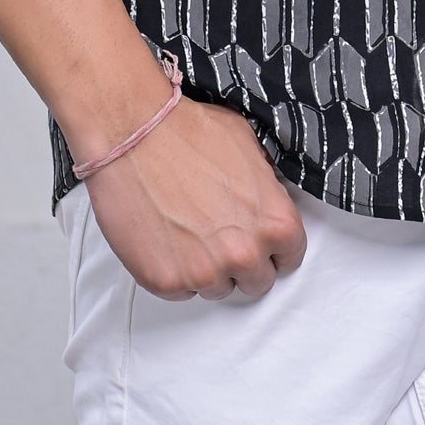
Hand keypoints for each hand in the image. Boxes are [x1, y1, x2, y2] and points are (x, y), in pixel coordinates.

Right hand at [82, 96, 307, 302]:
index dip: (274, 247)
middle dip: (241, 261)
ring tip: (186, 229)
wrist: (133, 135)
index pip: (291, 257)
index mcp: (275, 222)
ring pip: (217, 288)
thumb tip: (265, 196)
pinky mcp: (166, 282)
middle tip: (218, 234)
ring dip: (206, 267)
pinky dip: (174, 270)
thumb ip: (265, 184)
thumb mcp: (247, 145)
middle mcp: (245, 254)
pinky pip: (180, 290)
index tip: (259, 241)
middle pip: (256, 282)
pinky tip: (165, 236)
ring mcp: (205, 273)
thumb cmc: (187, 133)